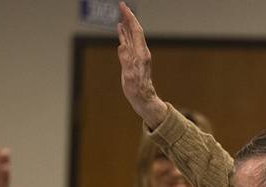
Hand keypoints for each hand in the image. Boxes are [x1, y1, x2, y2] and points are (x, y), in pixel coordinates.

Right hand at [117, 2, 167, 128]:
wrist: (144, 99)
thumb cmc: (137, 90)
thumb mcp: (130, 76)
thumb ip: (126, 60)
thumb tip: (121, 45)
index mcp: (141, 54)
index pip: (136, 30)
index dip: (130, 18)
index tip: (123, 7)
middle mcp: (141, 52)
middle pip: (135, 30)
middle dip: (129, 17)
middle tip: (121, 6)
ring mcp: (138, 55)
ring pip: (132, 35)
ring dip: (127, 24)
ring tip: (121, 15)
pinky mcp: (134, 59)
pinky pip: (129, 43)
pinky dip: (124, 34)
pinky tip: (121, 30)